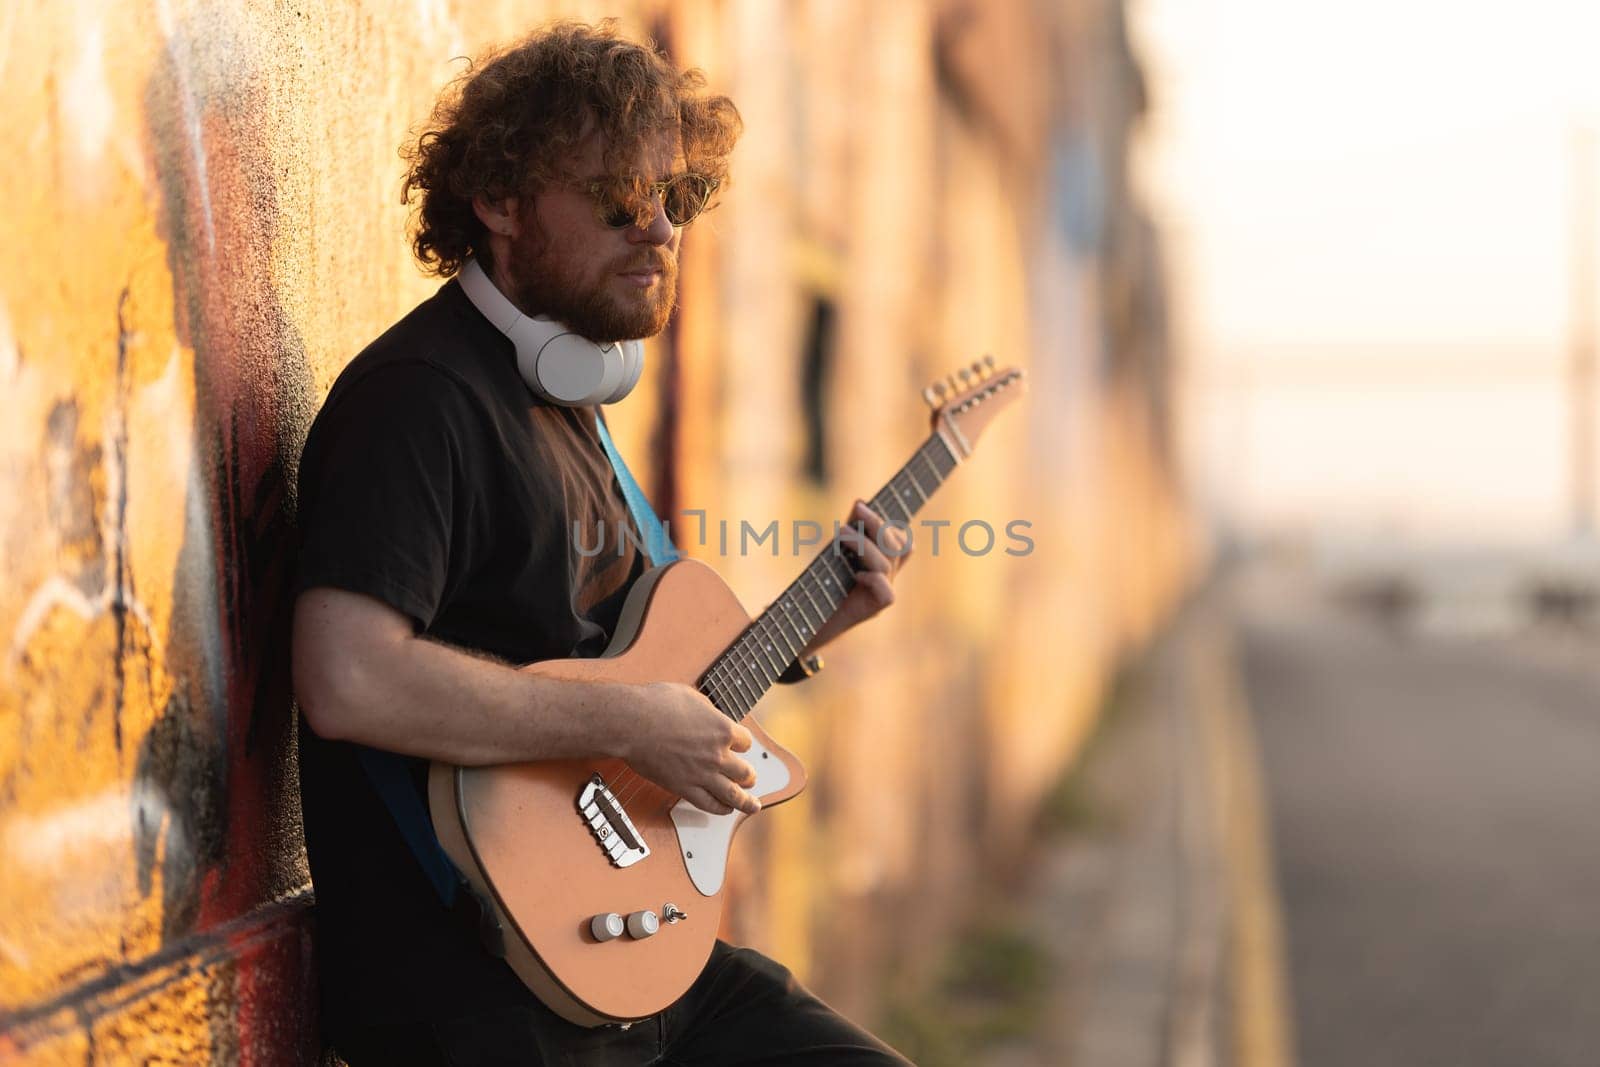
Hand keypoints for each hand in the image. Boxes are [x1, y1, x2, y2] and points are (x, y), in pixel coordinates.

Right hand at [623, 682, 761, 815]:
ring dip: (746, 801)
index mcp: (722, 729)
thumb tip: (711, 716)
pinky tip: (726, 809)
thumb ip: (707, 711)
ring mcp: (702, 774)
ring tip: (753, 805)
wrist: (631, 723)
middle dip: (749, 775)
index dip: (742, 743)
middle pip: (745, 771)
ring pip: (733, 794)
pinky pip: (709, 804)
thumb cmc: (656, 704)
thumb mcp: (691, 696)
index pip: (746, 742)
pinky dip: (721, 809)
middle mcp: (717, 755)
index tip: (738, 745)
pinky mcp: (684, 788)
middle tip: (749, 777)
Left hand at [804, 500, 911, 651]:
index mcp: (879, 565)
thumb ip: (849, 532)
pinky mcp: (871, 611)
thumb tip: (860, 502)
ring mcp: (879, 596)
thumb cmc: (817, 591)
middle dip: (878, 524)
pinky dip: (874, 579)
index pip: (902, 541)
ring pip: (889, 564)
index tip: (860, 505)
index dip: (891, 522)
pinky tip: (856, 574)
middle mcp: (884, 579)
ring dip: (866, 544)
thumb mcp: (833, 554)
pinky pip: (887, 594)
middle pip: (901, 546)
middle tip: (856, 511)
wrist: (800, 629)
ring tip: (842, 534)